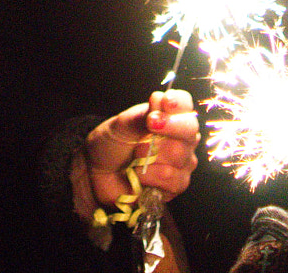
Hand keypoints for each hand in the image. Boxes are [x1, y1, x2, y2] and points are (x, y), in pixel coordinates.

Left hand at [78, 90, 199, 218]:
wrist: (98, 174)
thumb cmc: (112, 144)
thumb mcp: (121, 125)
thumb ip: (141, 115)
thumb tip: (159, 100)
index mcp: (169, 116)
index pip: (185, 104)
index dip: (178, 103)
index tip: (165, 102)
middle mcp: (181, 138)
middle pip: (188, 131)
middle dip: (164, 131)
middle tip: (146, 131)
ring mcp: (182, 163)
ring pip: (179, 156)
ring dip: (149, 157)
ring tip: (135, 158)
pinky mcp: (176, 186)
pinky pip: (171, 180)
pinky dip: (149, 177)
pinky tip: (139, 175)